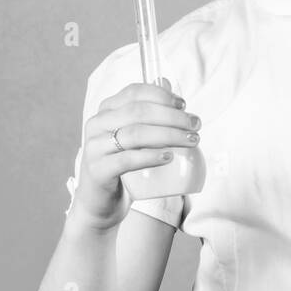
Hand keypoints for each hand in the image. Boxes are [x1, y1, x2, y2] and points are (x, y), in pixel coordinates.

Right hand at [69, 79, 200, 231]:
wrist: (100, 201)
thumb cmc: (123, 164)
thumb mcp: (135, 136)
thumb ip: (148, 114)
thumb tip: (171, 89)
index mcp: (107, 110)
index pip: (135, 92)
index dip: (162, 96)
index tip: (184, 106)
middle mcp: (97, 124)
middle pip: (138, 111)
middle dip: (172, 116)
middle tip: (195, 126)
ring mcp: (95, 147)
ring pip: (135, 133)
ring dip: (168, 135)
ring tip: (190, 141)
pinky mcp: (98, 170)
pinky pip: (126, 159)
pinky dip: (150, 156)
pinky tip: (168, 157)